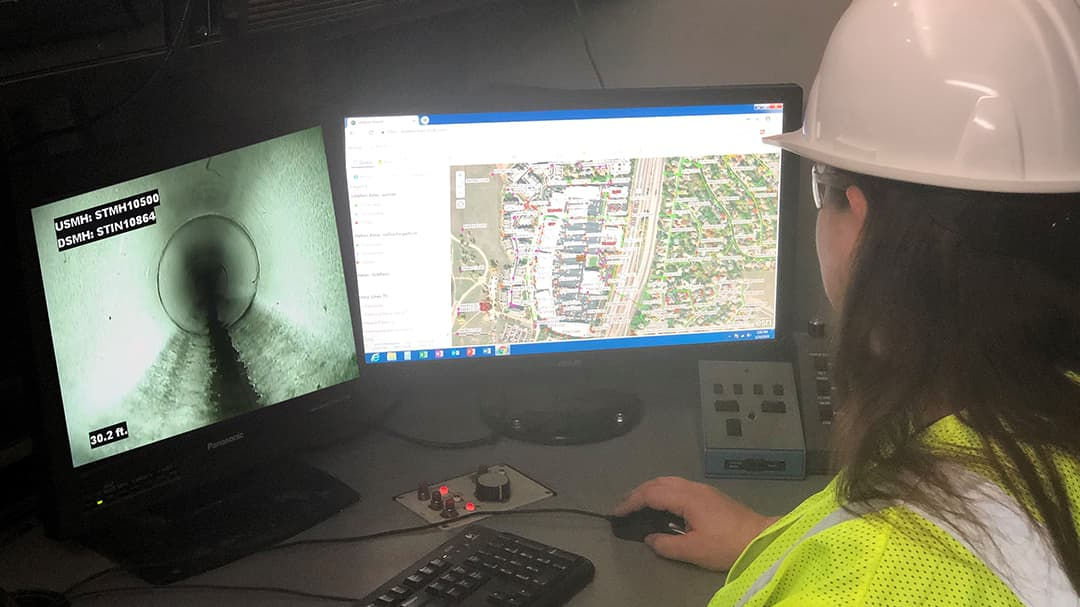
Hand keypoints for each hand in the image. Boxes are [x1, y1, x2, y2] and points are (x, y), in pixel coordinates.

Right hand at [614, 476, 778, 571]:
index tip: (617, 512)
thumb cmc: (727, 545)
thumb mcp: (694, 550)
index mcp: (687, 498)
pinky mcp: (710, 496)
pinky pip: (679, 486)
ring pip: (669, 482)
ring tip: (639, 504)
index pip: (651, 494)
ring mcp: (703, 489)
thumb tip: (650, 539)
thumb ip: (667, 544)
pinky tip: (662, 504)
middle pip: (658, 482)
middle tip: (623, 506)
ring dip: (651, 490)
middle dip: (638, 492)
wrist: (760, 538)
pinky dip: (663, 492)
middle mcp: (693, 488)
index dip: (631, 502)